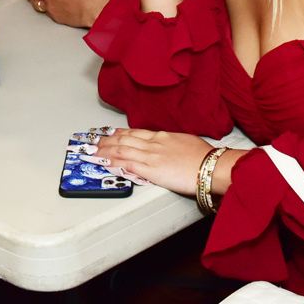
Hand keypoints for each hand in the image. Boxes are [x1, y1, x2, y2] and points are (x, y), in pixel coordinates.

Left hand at [87, 128, 214, 196]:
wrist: (210, 166)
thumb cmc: (204, 156)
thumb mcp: (187, 142)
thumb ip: (174, 143)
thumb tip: (170, 145)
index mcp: (162, 136)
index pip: (136, 133)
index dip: (120, 134)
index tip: (110, 133)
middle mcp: (153, 143)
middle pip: (124, 140)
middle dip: (107, 141)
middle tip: (93, 142)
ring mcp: (151, 156)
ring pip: (122, 150)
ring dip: (105, 151)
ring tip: (92, 151)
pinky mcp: (151, 169)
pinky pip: (127, 164)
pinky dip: (113, 162)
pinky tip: (104, 162)